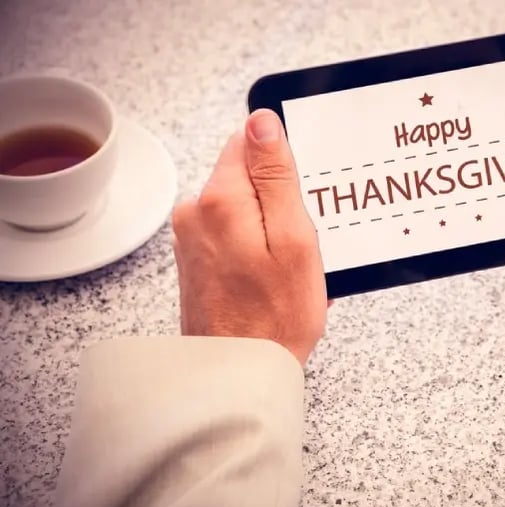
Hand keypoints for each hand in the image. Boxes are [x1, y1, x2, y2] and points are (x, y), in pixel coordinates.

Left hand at [172, 110, 327, 364]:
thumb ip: (276, 174)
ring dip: (272, 230)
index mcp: (221, 199)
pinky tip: (273, 282)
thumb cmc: (274, 316)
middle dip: (281, 204)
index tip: (300, 199)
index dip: (284, 167)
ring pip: (244, 208)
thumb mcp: (293, 238)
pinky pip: (235, 235)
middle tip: (300, 245)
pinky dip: (258, 251)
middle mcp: (195, 213)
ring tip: (289, 271)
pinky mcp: (196, 260)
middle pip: (247, 177)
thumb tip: (261, 122)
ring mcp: (192, 239)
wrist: (240, 374)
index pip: (251, 142)